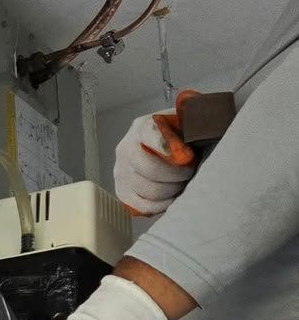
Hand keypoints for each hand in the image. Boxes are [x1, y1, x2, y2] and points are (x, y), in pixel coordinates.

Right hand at [113, 91, 196, 215]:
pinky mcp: (122, 190)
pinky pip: (141, 206)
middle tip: (190, 172)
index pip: (152, 138)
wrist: (164, 144)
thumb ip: (192, 114)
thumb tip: (198, 119)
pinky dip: (161, 205)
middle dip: (176, 175)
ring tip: (182, 183)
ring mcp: (121, 171)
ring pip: (148, 190)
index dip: (171, 151)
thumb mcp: (187, 117)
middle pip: (149, 169)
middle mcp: (125, 148)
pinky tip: (172, 198)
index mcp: (141, 127)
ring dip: (172, 190)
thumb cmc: (180, 133)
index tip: (188, 156)